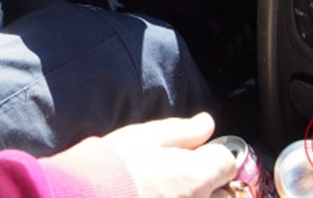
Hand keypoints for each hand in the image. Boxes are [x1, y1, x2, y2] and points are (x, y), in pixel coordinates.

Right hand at [101, 112, 236, 197]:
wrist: (84, 196)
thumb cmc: (114, 165)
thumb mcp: (146, 137)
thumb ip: (183, 131)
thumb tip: (207, 123)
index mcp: (195, 175)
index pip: (228, 164)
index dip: (214, 157)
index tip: (197, 156)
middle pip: (226, 195)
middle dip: (211, 186)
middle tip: (181, 179)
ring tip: (169, 192)